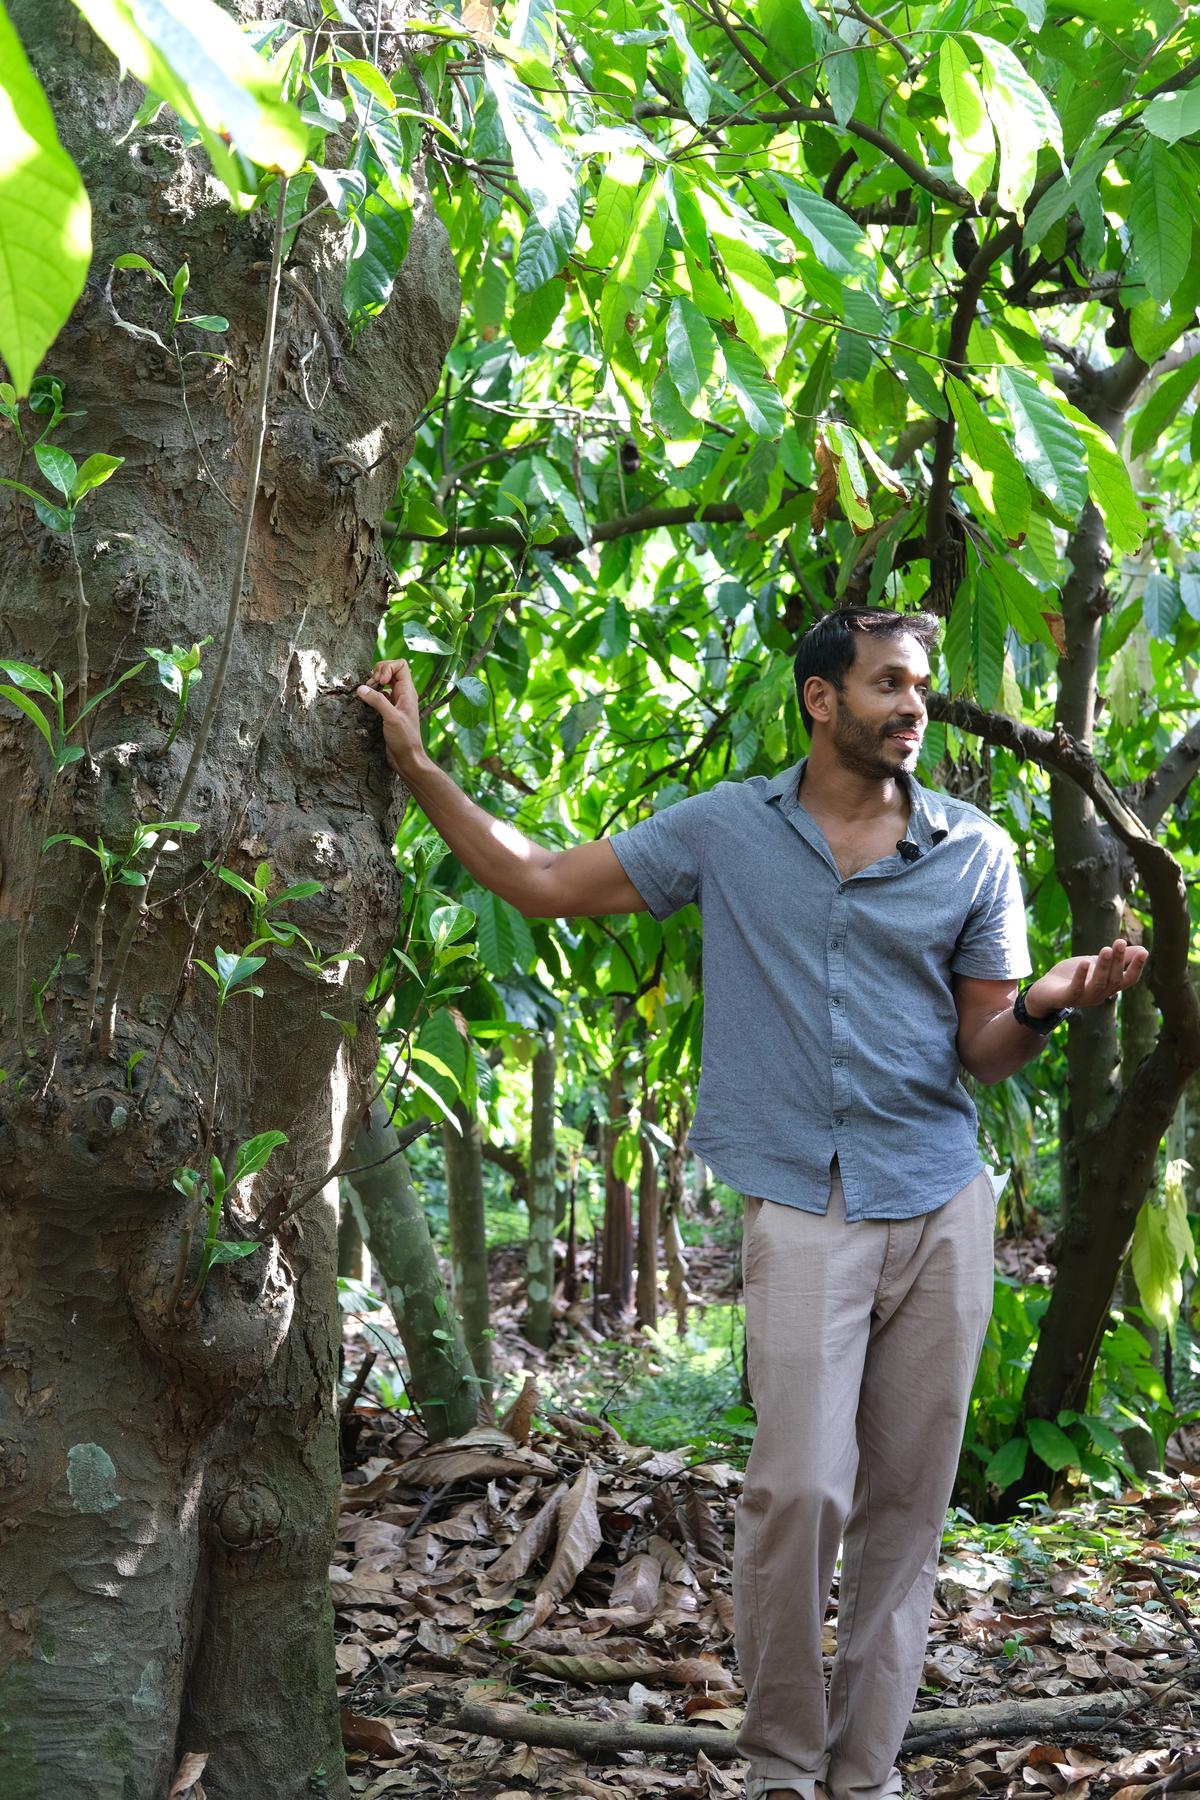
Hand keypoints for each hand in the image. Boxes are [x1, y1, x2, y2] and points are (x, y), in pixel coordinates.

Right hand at [356, 659, 424, 775]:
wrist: (407, 758)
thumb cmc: (404, 739)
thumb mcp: (391, 718)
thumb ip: (377, 701)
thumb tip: (361, 688)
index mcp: (408, 692)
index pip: (400, 665)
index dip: (387, 668)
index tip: (380, 682)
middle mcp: (402, 694)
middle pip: (390, 670)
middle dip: (377, 674)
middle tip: (371, 687)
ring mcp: (394, 702)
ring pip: (382, 683)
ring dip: (372, 685)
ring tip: (365, 695)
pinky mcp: (387, 711)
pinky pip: (378, 696)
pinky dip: (370, 695)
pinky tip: (365, 703)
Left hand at [1027, 937, 1148, 1015]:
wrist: (1045, 991)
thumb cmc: (1073, 976)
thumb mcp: (1097, 963)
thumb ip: (1118, 959)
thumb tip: (1144, 949)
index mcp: (1109, 986)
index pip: (1128, 980)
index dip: (1137, 967)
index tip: (1144, 952)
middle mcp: (1100, 994)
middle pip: (1114, 979)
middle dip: (1118, 960)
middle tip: (1120, 942)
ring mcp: (1084, 998)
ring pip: (1098, 983)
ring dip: (1103, 966)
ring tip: (1106, 949)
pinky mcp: (1066, 998)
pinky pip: (1076, 989)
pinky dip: (1081, 976)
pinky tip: (1085, 962)